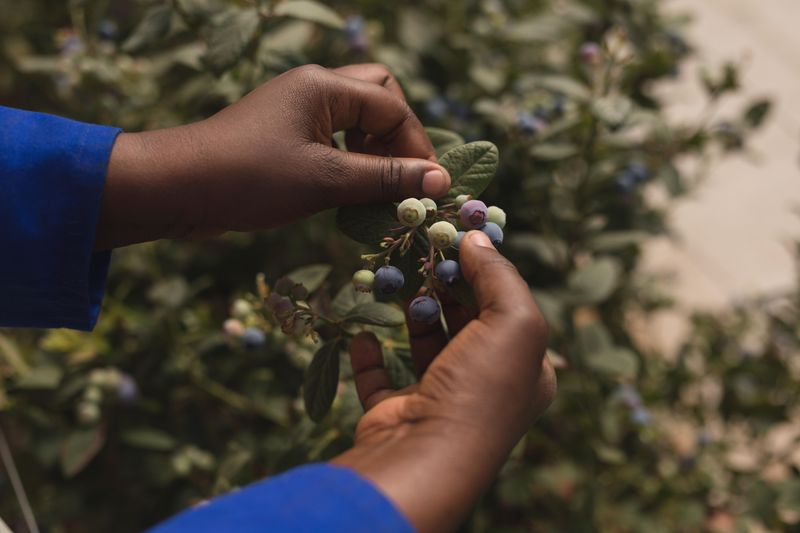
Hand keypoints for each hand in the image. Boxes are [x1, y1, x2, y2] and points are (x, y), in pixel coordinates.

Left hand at [96, 64, 450, 248]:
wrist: (176, 189)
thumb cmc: (249, 178)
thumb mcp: (325, 180)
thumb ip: (385, 179)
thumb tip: (440, 182)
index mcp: (323, 86)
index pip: (392, 108)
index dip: (416, 148)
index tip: (429, 189)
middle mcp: (312, 88)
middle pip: (378, 96)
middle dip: (397, 136)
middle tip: (400, 176)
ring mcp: (296, 111)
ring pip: (355, 118)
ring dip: (374, 150)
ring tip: (376, 187)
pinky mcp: (283, 135)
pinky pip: (332, 138)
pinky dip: (349, 160)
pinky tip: (346, 190)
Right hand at [332, 231, 556, 532]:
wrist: (424, 456)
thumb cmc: (480, 388)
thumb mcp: (512, 322)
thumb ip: (498, 275)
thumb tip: (475, 238)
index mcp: (525, 372)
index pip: (510, 311)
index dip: (488, 274)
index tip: (462, 242)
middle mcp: (485, 387)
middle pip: (467, 324)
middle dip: (449, 288)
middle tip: (427, 256)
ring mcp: (438, 401)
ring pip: (427, 346)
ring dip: (415, 313)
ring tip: (403, 285)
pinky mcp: (396, 412)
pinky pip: (380, 377)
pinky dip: (371, 353)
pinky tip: (366, 333)